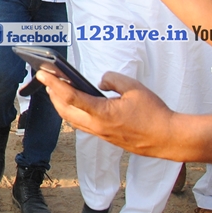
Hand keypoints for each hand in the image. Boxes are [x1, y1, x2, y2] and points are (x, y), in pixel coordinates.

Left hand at [38, 69, 179, 158]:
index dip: (54, 84)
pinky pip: (83, 125)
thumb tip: (100, 82)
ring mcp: (101, 134)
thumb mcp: (134, 88)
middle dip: (53, 94)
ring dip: (61, 105)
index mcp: (102, 114)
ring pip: (72, 120)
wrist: (168, 139)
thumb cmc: (154, 113)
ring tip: (57, 90)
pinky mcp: (106, 138)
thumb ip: (113, 80)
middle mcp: (97, 127)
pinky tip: (75, 104)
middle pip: (64, 111)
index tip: (43, 73)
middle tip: (47, 79)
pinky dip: (73, 113)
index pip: (71, 97)